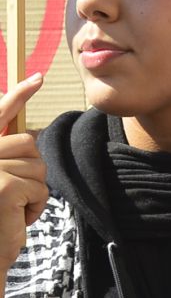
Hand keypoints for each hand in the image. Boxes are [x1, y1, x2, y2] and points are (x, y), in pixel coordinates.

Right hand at [0, 74, 47, 269]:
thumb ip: (7, 158)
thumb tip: (31, 136)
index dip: (18, 94)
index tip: (37, 77)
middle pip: (29, 144)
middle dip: (31, 171)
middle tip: (13, 196)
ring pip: (38, 167)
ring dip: (33, 193)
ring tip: (10, 210)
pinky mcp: (2, 186)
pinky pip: (40, 189)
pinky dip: (35, 208)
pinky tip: (15, 220)